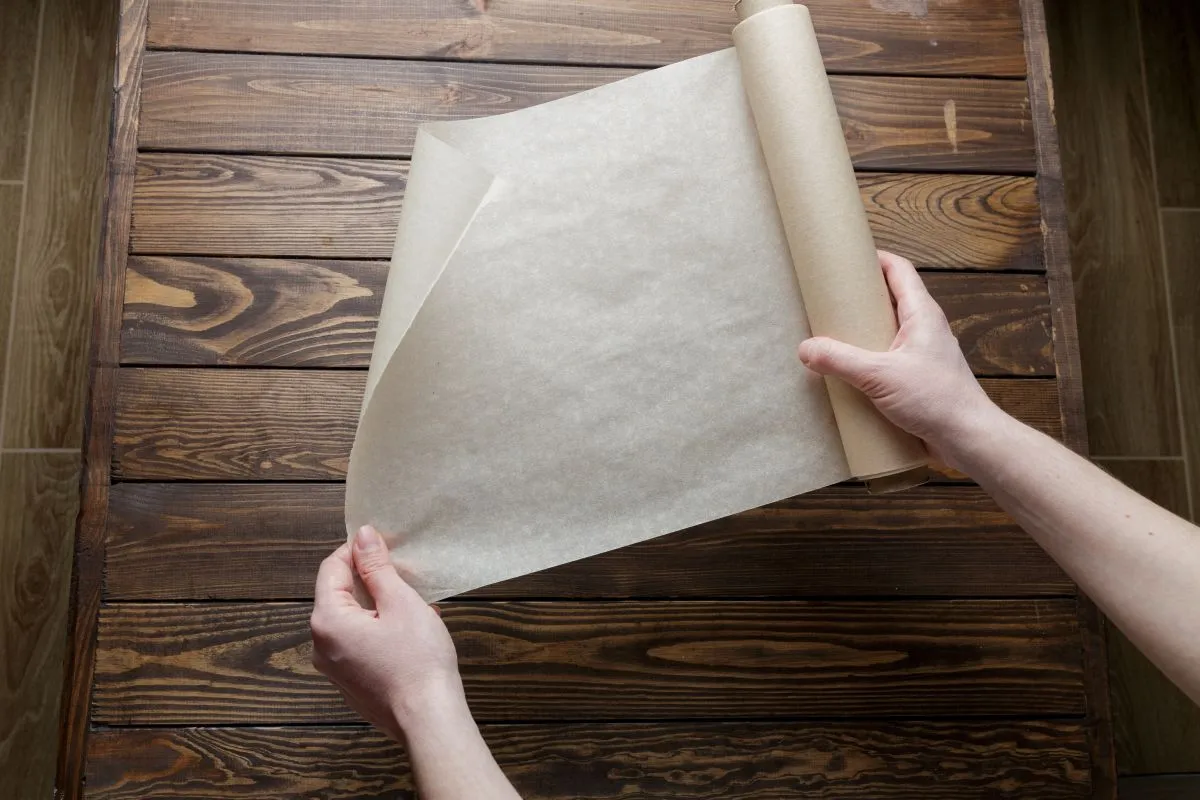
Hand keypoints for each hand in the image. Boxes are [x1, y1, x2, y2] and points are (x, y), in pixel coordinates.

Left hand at [311, 525, 465, 740]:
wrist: (427, 719)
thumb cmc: (417, 660)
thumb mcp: (401, 603)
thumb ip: (377, 567)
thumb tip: (362, 535)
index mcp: (328, 621)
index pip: (331, 568)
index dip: (356, 550)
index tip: (383, 542)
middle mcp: (321, 645)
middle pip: (338, 594)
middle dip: (368, 578)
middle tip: (403, 572)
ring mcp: (333, 667)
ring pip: (349, 619)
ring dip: (376, 604)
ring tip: (411, 602)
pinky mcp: (349, 682)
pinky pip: (356, 642)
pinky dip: (376, 628)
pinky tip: (407, 631)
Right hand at [797, 250, 999, 469]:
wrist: (968, 439)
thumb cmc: (936, 400)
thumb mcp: (880, 376)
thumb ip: (840, 360)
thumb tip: (805, 349)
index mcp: (922, 315)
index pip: (899, 270)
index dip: (875, 259)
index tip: (847, 258)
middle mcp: (925, 330)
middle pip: (892, 300)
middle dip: (862, 297)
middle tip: (831, 299)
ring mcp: (923, 355)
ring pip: (890, 332)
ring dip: (864, 331)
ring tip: (833, 336)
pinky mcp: (919, 380)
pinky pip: (890, 360)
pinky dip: (869, 360)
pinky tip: (850, 374)